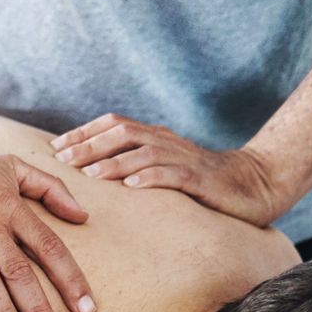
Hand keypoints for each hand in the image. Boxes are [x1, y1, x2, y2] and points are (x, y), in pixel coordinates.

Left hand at [50, 115, 282, 227]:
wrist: (255, 184)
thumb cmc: (204, 180)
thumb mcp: (167, 165)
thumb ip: (137, 162)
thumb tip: (92, 170)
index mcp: (156, 136)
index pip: (113, 124)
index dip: (83, 132)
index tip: (55, 147)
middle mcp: (166, 141)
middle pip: (122, 133)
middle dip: (89, 145)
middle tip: (62, 160)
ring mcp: (185, 158)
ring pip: (143, 153)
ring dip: (113, 162)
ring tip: (89, 174)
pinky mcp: (202, 179)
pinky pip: (174, 175)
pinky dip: (151, 178)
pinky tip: (132, 187)